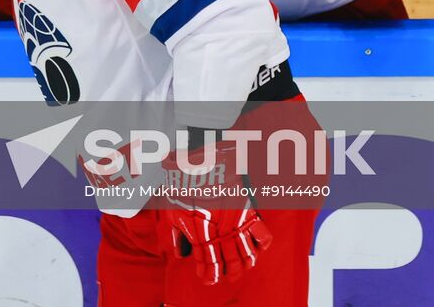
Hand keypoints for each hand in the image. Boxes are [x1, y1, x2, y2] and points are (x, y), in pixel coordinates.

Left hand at [163, 142, 272, 285]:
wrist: (207, 155)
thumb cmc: (185, 178)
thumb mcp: (170, 206)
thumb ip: (174, 232)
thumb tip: (179, 253)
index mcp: (201, 232)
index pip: (209, 263)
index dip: (209, 274)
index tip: (208, 278)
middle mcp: (222, 231)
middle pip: (231, 263)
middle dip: (229, 273)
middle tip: (226, 276)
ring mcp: (237, 223)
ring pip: (248, 256)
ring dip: (244, 265)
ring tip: (240, 269)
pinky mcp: (249, 212)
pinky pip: (262, 235)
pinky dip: (261, 245)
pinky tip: (255, 249)